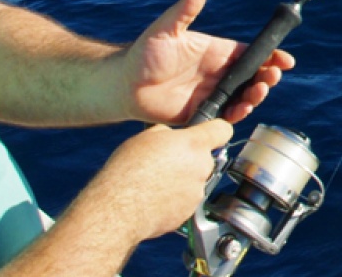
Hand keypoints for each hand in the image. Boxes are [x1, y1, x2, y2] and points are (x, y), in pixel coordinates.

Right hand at [83, 120, 233, 241]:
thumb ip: (169, 134)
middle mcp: (202, 167)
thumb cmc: (128, 170)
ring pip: (196, 180)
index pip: (223, 130)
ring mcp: (198, 191)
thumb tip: (173, 137)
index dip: (216, 129)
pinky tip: (155, 198)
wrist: (119, 209)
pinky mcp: (191, 211)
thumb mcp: (146, 137)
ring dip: (182, 180)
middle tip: (166, 162)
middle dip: (191, 158)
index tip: (209, 132)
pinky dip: (176, 198)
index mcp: (194, 144)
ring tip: (155, 183)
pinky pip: (187, 199)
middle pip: (206, 157)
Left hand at [122, 0, 295, 124]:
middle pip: (253, 76)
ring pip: (244, 97)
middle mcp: (218, 73)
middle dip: (267, 77)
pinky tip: (240, 111)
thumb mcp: (165, 29)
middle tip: (270, 78)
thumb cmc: (143, 53)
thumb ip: (184, 11)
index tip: (285, 60)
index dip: (271, 56)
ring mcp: (212, 93)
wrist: (123, 85)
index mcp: (216, 52)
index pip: (251, 53)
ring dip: (256, 96)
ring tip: (256, 94)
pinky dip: (237, 115)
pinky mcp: (203, 112)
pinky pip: (226, 115)